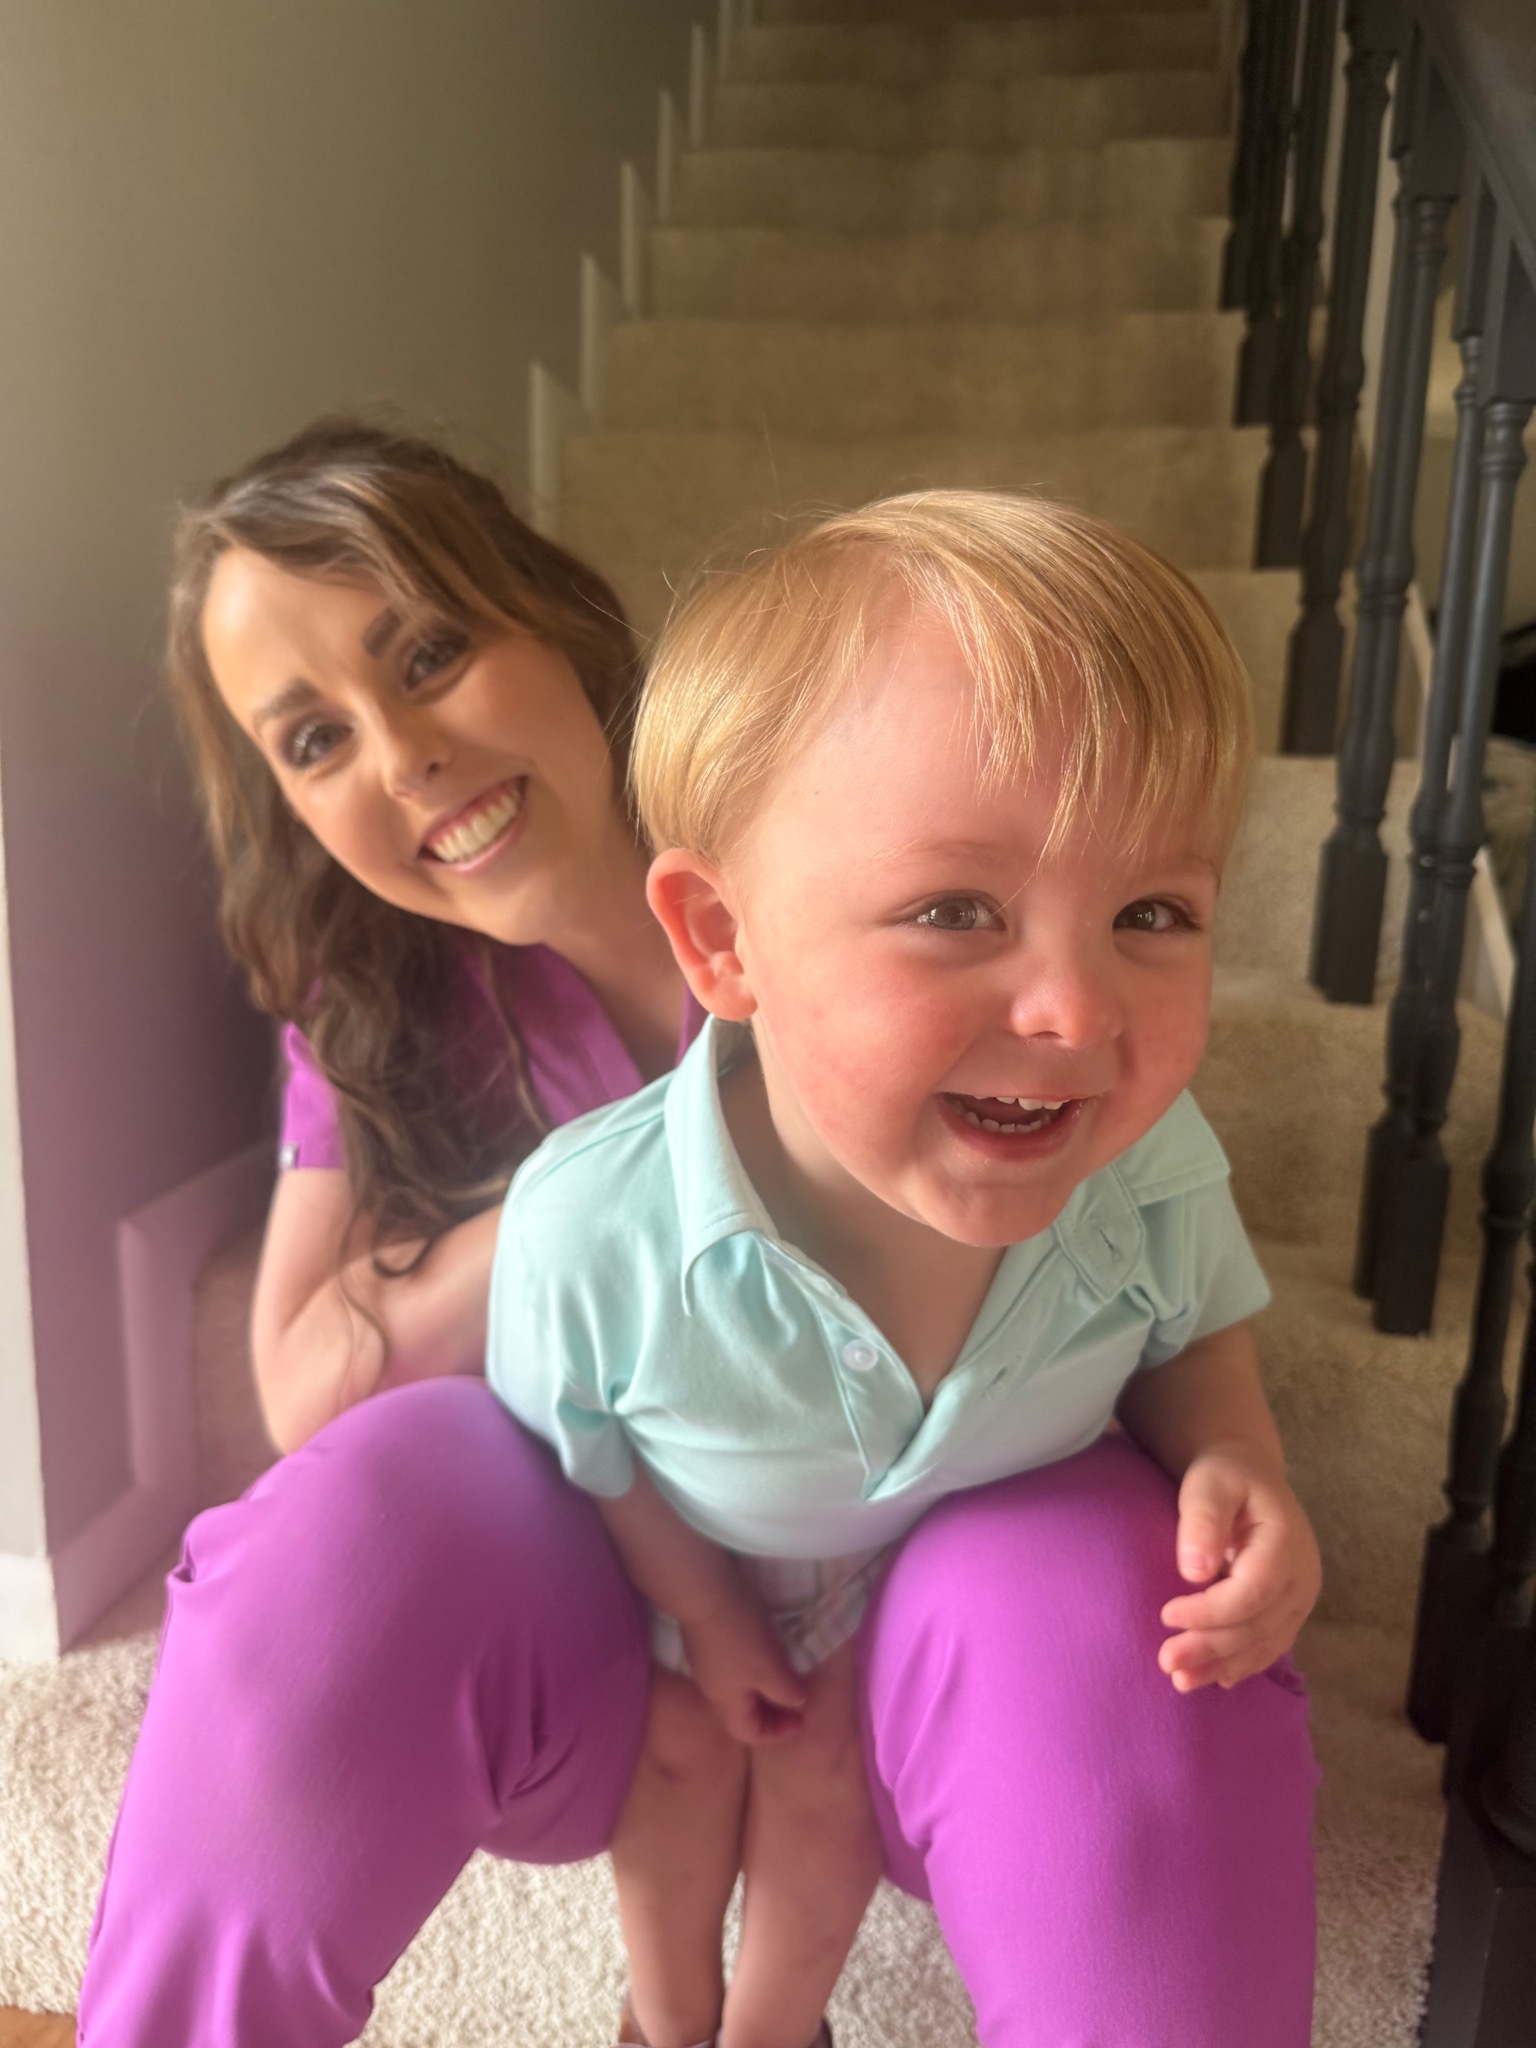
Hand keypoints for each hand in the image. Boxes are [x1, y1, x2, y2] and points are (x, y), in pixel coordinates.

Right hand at [680, 1592, 808, 1745]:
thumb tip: (796, 1702)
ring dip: (761, 1687)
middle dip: (771, 1710)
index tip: (801, 1716)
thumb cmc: (742, 1635)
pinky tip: (762, 1648)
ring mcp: (705, 1664)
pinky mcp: (704, 1641)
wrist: (704, 1591)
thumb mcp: (771, 1668)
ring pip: (736, 1689)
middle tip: (795, 1696)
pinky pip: (731, 1667)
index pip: (750, 1733)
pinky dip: (750, 1668)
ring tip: (782, 1672)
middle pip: (742, 1712)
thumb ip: (786, 1691)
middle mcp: (712, 1689)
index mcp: (728, 1702)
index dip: (778, 1731)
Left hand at [1157, 1446, 1321, 1692]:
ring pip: (1264, 1642)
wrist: (1248, 1475)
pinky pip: (1269, 1644)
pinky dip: (1242, 1663)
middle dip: (1211, 1647)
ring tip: (1181, 1680)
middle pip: (1258, 1624)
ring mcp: (1301, 1596)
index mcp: (1286, 1542)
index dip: (1210, 1612)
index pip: (1251, 1592)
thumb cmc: (1224, 1477)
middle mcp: (1302, 1575)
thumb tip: (1193, 1571)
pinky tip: (1216, 1678)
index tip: (1166, 1615)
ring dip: (1223, 1664)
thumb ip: (1203, 1520)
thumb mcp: (1208, 1484)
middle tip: (1166, 1662)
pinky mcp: (1291, 1609)